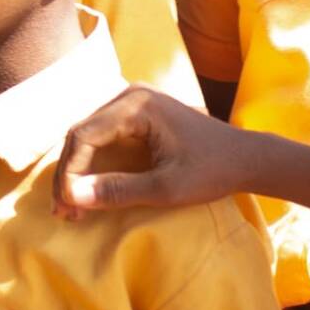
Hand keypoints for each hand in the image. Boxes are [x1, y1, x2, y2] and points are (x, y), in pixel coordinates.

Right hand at [54, 85, 254, 217]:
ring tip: (71, 209)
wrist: (245, 158)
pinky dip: (92, 166)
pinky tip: (88, 192)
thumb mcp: (166, 188)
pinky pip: (102, 138)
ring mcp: (132, 102)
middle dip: (69, 176)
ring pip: (88, 137)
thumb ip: (119, 190)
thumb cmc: (213, 171)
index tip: (67, 208)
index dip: (69, 173)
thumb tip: (74, 198)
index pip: (84, 136)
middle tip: (63, 213)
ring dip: (77, 172)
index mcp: (137, 105)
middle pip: (81, 134)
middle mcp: (130, 95)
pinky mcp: (136, 114)